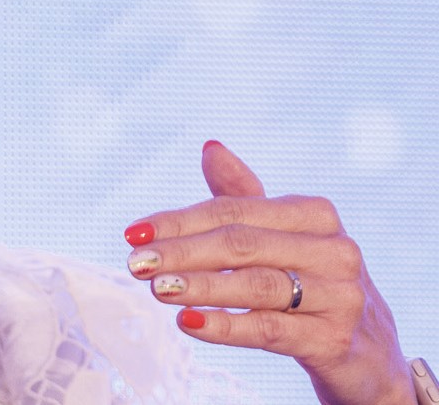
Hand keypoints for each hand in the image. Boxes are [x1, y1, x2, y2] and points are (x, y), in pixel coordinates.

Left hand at [123, 141, 411, 404]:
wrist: (367, 351)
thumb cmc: (310, 282)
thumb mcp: (281, 236)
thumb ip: (243, 196)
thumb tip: (210, 147)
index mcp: (315, 214)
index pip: (234, 211)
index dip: (179, 222)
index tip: (133, 234)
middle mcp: (334, 249)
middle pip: (242, 245)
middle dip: (181, 253)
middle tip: (134, 264)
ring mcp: (340, 296)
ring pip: (256, 286)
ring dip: (199, 286)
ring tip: (156, 289)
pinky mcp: (335, 340)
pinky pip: (270, 330)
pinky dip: (225, 326)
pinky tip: (188, 323)